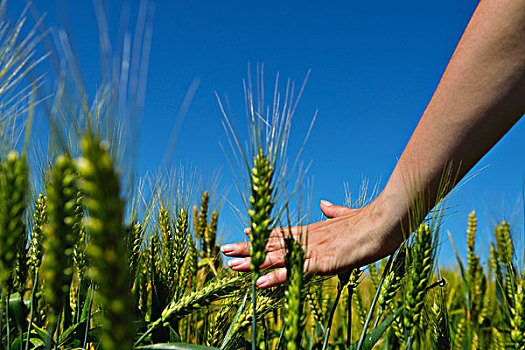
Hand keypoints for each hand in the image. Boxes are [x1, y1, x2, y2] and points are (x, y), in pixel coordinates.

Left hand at [221, 197, 402, 287]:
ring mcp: (313, 249)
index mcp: (314, 228)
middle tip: (224, 250)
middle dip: (247, 248)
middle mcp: (308, 237)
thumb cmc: (370, 220)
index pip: (282, 231)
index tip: (245, 234)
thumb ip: (334, 211)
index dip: (262, 234)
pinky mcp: (322, 261)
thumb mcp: (348, 215)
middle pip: (272, 243)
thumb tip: (324, 204)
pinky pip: (294, 272)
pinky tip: (259, 282)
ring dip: (252, 262)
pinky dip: (275, 277)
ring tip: (231, 265)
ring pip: (276, 256)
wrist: (385, 220)